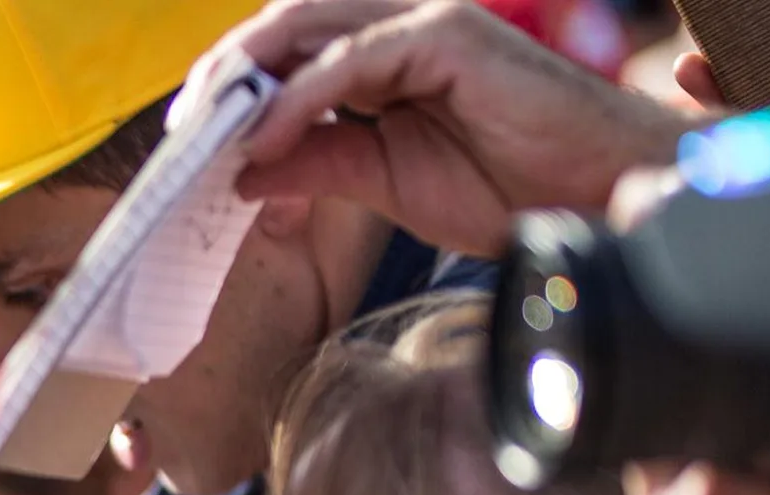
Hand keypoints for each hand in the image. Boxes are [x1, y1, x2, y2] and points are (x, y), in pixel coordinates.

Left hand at [207, 0, 689, 257]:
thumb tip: (241, 171)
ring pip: (308, 27)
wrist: (590, 195)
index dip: (230, 86)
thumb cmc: (508, 182)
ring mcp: (425, 23)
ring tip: (206, 130)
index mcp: (383, 56)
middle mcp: (400, 28)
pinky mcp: (449, 37)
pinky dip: (300, 98)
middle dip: (222, 74)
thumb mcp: (382, 179)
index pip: (287, 51)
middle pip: (285, 27)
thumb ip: (315, 163)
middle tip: (179, 130)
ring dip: (247, 78)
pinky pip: (350, 60)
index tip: (184, 139)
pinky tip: (265, 135)